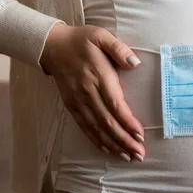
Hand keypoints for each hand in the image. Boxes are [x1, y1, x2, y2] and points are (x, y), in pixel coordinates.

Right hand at [40, 24, 145, 161]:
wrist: (52, 46)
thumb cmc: (81, 40)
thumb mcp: (101, 37)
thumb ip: (119, 49)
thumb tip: (135, 63)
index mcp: (98, 77)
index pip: (115, 105)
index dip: (127, 122)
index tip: (140, 134)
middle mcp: (88, 93)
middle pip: (108, 122)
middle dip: (124, 140)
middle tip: (140, 154)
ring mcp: (79, 101)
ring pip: (97, 128)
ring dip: (113, 144)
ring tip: (128, 156)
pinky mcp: (72, 105)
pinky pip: (85, 126)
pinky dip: (96, 140)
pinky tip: (108, 150)